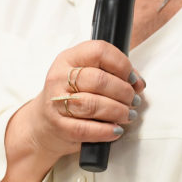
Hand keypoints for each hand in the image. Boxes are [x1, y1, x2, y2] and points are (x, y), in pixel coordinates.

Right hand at [25, 40, 144, 161]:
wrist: (44, 122)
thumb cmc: (72, 94)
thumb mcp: (87, 75)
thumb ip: (114, 73)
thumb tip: (138, 82)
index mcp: (69, 58)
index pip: (99, 51)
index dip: (122, 64)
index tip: (132, 78)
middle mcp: (59, 77)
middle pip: (98, 80)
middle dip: (123, 92)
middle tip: (133, 100)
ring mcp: (56, 101)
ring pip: (92, 104)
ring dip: (117, 111)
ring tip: (128, 114)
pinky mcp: (58, 125)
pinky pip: (85, 129)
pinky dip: (105, 130)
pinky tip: (115, 129)